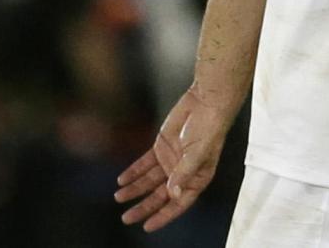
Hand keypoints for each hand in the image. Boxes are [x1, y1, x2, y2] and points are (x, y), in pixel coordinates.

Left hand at [114, 87, 233, 231]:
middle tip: (127, 217)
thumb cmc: (210, 128)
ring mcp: (170, 161)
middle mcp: (182, 174)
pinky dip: (133, 171)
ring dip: (134, 189)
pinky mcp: (161, 148)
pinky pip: (144, 164)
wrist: (205, 102)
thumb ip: (184, 173)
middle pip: (160, 195)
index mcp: (197, 179)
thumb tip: (173, 193)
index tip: (147, 225)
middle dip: (143, 206)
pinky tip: (122, 179)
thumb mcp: (198, 153)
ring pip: (149, 181)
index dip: (163, 216)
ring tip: (118, 197)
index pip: (178, 203)